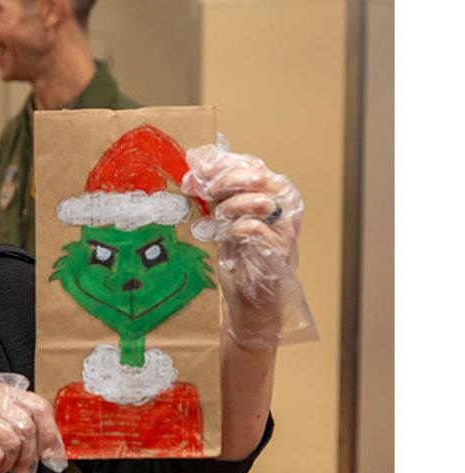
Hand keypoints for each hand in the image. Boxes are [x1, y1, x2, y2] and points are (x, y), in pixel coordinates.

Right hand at [0, 376, 65, 472]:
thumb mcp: (5, 436)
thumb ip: (29, 435)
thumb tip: (56, 454)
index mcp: (3, 392)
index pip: (39, 407)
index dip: (51, 435)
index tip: (54, 459)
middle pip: (27, 428)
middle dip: (28, 458)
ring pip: (13, 442)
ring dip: (6, 464)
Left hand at [182, 142, 309, 345]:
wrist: (251, 302)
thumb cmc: (241, 261)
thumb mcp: (225, 221)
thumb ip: (216, 197)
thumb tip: (193, 174)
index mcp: (273, 195)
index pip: (253, 165)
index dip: (223, 164)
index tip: (199, 170)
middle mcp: (284, 208)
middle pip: (258, 176)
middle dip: (225, 180)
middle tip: (206, 189)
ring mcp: (284, 229)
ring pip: (259, 200)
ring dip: (231, 207)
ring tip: (220, 220)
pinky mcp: (278, 249)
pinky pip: (254, 228)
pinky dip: (236, 230)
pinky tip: (229, 237)